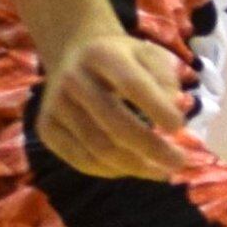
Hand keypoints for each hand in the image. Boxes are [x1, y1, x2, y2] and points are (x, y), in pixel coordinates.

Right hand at [39, 27, 191, 179]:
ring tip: (162, 171)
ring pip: (98, 148)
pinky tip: (134, 169)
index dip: (156, 108)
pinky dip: (112, 171)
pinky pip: (82, 160)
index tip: (179, 127)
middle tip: (179, 161)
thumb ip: (165, 79)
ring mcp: (55, 105)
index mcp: (101, 55)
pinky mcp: (47, 128)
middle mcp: (73, 79)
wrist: (74, 57)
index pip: (131, 84)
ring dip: (135, 166)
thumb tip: (176, 109)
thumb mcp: (147, 55)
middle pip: (114, 123)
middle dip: (152, 148)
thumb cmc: (122, 59)